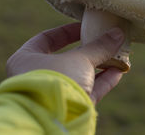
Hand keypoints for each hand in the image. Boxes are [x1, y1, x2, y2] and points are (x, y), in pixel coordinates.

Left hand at [6, 22, 124, 103]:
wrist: (52, 118)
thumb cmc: (57, 79)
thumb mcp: (80, 58)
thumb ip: (99, 46)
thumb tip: (118, 33)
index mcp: (26, 59)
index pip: (46, 39)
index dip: (67, 31)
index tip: (85, 26)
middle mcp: (37, 76)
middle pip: (66, 58)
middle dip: (89, 49)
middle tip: (105, 40)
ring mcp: (53, 92)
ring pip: (79, 75)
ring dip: (100, 65)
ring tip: (118, 55)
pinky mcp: (68, 106)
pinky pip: (87, 90)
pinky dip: (103, 81)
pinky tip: (119, 72)